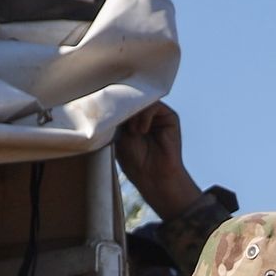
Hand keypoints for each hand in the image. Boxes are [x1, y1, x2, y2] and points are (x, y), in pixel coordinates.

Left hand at [117, 101, 204, 223]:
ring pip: (143, 101)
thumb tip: (118, 98)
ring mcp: (158, 117)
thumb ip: (122, 117)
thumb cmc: (135, 161)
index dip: (116, 104)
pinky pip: (155, 105)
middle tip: (120, 121)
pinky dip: (145, 115)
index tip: (106, 109)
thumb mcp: (121, 136)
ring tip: (133, 132)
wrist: (153, 176)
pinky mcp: (170, 117)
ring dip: (135, 114)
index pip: (124, 104)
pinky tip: (142, 131)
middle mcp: (145, 117)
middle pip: (133, 99)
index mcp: (132, 121)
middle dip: (125, 108)